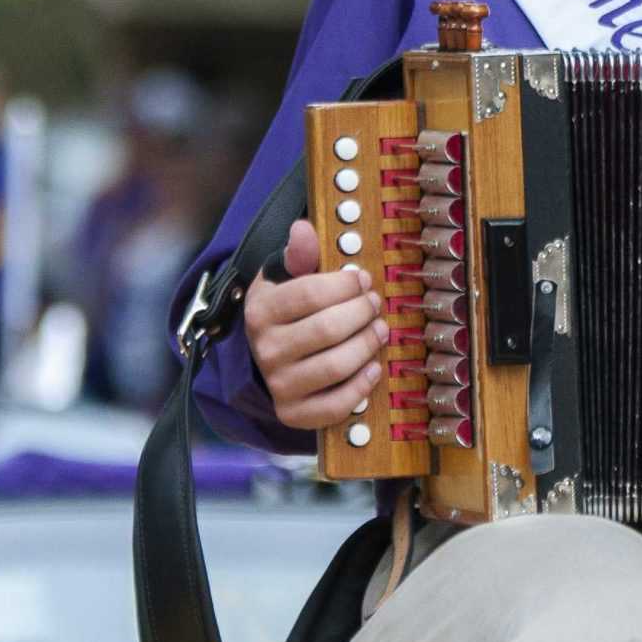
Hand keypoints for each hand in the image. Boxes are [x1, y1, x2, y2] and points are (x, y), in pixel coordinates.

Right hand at [246, 219, 388, 430]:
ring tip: (380, 330)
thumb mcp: (285, 278)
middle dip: (362, 312)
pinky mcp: (294, 413)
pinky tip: (373, 367)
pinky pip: (335, 405)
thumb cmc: (286, 311)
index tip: (362, 279)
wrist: (267, 359)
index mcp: (261, 310)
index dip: (346, 285)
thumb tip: (302, 229)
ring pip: (336, 366)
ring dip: (367, 345)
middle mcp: (266, 349)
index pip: (310, 293)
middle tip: (375, 303)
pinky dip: (361, 386)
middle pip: (327, 329)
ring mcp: (279, 384)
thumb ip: (299, 254)